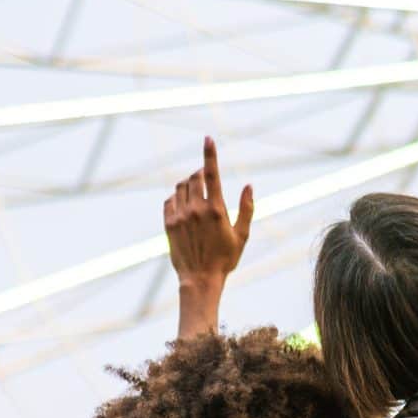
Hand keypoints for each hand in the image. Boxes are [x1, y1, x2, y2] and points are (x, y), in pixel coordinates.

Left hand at [166, 137, 252, 334]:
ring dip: (188, 184)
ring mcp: (180, 216)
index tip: (208, 138)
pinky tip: (184, 206)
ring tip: (196, 194)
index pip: (212, 174)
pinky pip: (169, 200)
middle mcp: (196, 209)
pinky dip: (176, 198)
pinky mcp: (168, 223)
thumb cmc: (226, 258)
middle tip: (205, 178)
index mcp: (217, 209)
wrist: (200, 279)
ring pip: (180, 187)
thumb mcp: (242, 234)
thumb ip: (247, 208)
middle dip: (200, 173)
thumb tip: (249, 185)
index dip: (210, 154)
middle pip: (194, 177)